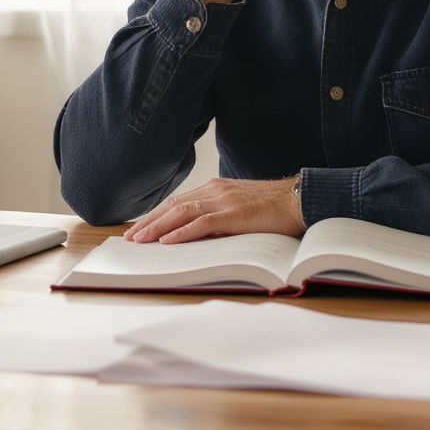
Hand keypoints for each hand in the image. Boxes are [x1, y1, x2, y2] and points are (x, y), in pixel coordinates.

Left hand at [123, 177, 303, 243]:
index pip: (177, 201)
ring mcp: (224, 201)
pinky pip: (202, 223)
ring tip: (140, 239)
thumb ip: (219, 215)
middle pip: (173, 205)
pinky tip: (168, 241)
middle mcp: (215, 190)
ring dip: (157, 227)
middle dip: (148, 222)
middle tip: (129, 237)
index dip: (155, 214)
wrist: (300, 200)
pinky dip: (182, 232)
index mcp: (215, 188)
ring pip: (182, 213)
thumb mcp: (239, 208)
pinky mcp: (235, 214)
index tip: (139, 227)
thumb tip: (196, 232)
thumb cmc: (273, 208)